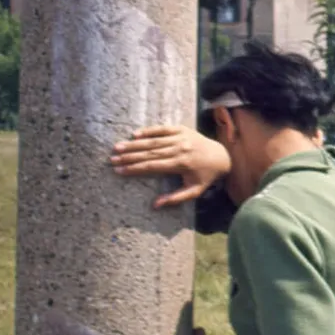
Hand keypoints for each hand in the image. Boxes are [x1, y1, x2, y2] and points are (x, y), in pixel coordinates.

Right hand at [111, 126, 230, 207]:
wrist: (222, 157)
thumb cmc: (205, 176)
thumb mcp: (195, 191)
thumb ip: (176, 198)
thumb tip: (155, 205)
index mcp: (181, 164)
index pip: (152, 166)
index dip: (134, 168)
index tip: (119, 170)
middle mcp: (180, 149)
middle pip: (149, 153)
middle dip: (129, 156)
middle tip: (112, 159)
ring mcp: (181, 137)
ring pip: (154, 141)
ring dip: (134, 144)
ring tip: (117, 147)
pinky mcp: (182, 129)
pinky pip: (163, 129)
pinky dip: (149, 131)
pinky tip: (135, 134)